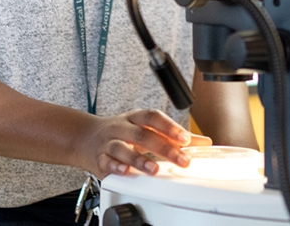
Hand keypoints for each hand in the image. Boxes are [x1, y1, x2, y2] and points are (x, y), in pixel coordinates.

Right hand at [74, 109, 210, 178]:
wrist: (86, 137)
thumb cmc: (122, 133)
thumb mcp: (146, 128)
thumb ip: (173, 136)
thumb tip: (203, 142)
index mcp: (135, 118)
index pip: (152, 117)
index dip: (169, 127)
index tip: (185, 138)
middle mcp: (121, 128)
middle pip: (141, 134)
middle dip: (163, 147)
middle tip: (181, 160)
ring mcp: (109, 142)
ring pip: (122, 148)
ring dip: (138, 159)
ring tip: (153, 169)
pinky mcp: (100, 158)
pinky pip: (107, 162)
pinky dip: (116, 167)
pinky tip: (126, 171)